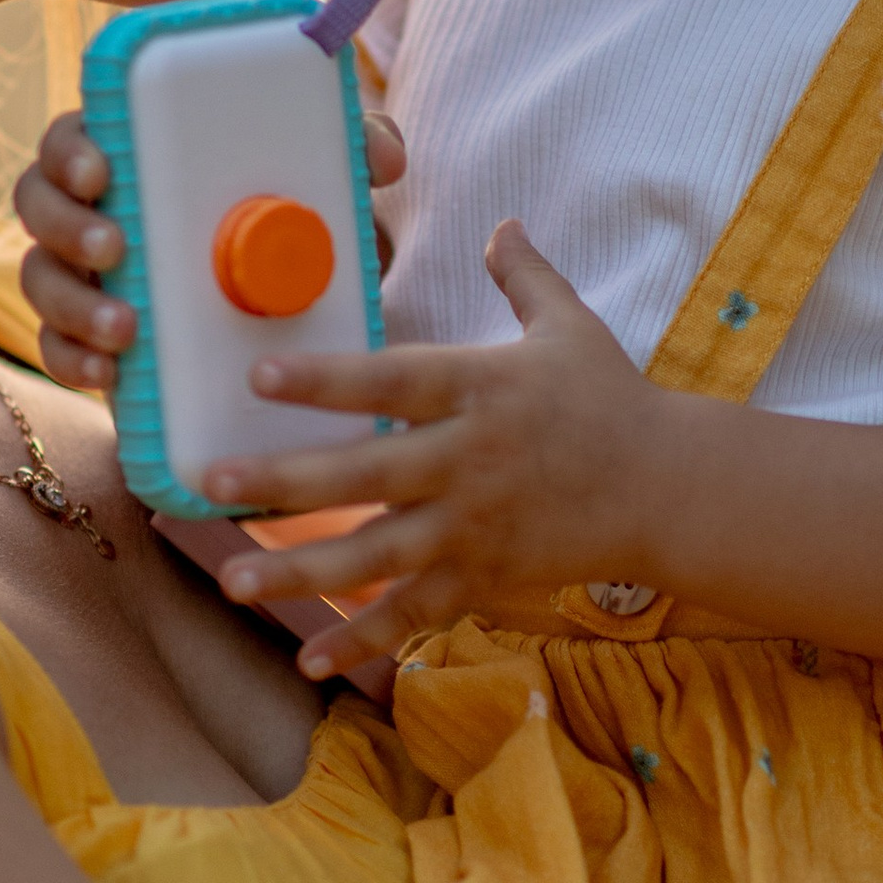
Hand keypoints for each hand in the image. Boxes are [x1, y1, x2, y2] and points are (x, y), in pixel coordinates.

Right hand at [14, 106, 410, 393]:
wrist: (300, 314)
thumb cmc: (297, 219)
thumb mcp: (331, 184)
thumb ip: (355, 150)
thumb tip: (381, 153)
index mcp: (132, 155)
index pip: (76, 135)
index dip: (73, 150)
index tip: (103, 169)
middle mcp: (94, 209)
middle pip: (40, 203)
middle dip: (68, 226)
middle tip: (118, 247)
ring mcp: (84, 275)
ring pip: (42, 280)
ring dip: (73, 303)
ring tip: (124, 326)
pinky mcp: (89, 338)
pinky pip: (56, 349)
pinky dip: (73, 361)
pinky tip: (107, 373)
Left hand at [204, 223, 668, 678]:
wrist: (669, 488)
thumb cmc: (612, 400)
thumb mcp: (571, 327)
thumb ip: (525, 275)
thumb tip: (499, 222)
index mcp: (481, 389)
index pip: (393, 381)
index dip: (327, 380)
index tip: (259, 375)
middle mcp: (470, 460)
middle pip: (367, 473)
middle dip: (285, 480)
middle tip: (213, 479)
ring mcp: (474, 526)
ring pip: (376, 553)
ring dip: (301, 570)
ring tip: (232, 580)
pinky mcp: (483, 577)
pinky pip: (414, 612)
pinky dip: (362, 637)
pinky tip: (307, 659)